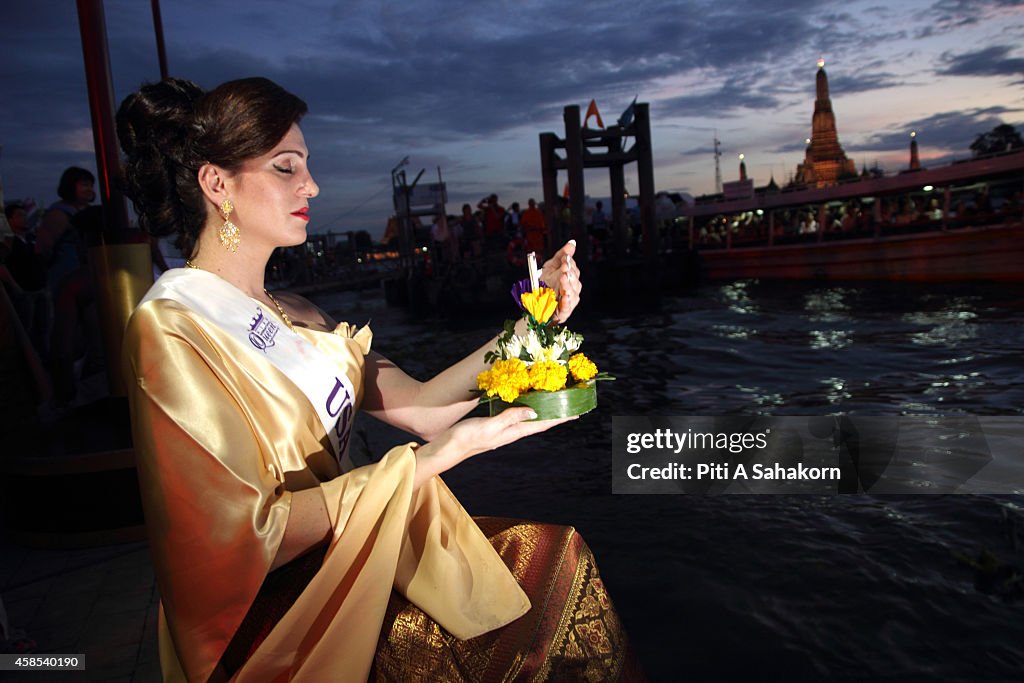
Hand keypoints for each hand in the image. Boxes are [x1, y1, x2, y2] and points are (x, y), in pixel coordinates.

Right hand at [413, 407, 576, 487]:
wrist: (449, 446)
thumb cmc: (467, 437)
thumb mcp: (489, 426)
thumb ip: (510, 417)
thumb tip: (534, 411)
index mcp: (514, 432)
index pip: (543, 424)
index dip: (560, 418)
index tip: (577, 412)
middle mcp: (513, 431)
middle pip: (541, 421)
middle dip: (557, 413)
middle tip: (572, 403)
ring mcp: (505, 429)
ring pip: (531, 418)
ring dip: (544, 411)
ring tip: (556, 402)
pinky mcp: (496, 425)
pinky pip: (518, 415)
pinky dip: (528, 408)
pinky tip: (529, 403)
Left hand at [539, 240, 581, 324]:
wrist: (535, 301)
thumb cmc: (545, 283)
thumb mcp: (551, 266)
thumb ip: (562, 255)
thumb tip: (572, 243)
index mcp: (570, 276)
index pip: (573, 268)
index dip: (569, 263)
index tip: (564, 259)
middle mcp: (572, 287)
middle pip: (574, 280)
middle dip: (569, 273)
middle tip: (564, 267)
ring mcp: (570, 299)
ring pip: (572, 292)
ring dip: (568, 285)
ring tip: (563, 278)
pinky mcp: (564, 311)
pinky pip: (567, 306)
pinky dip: (566, 301)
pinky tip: (564, 296)